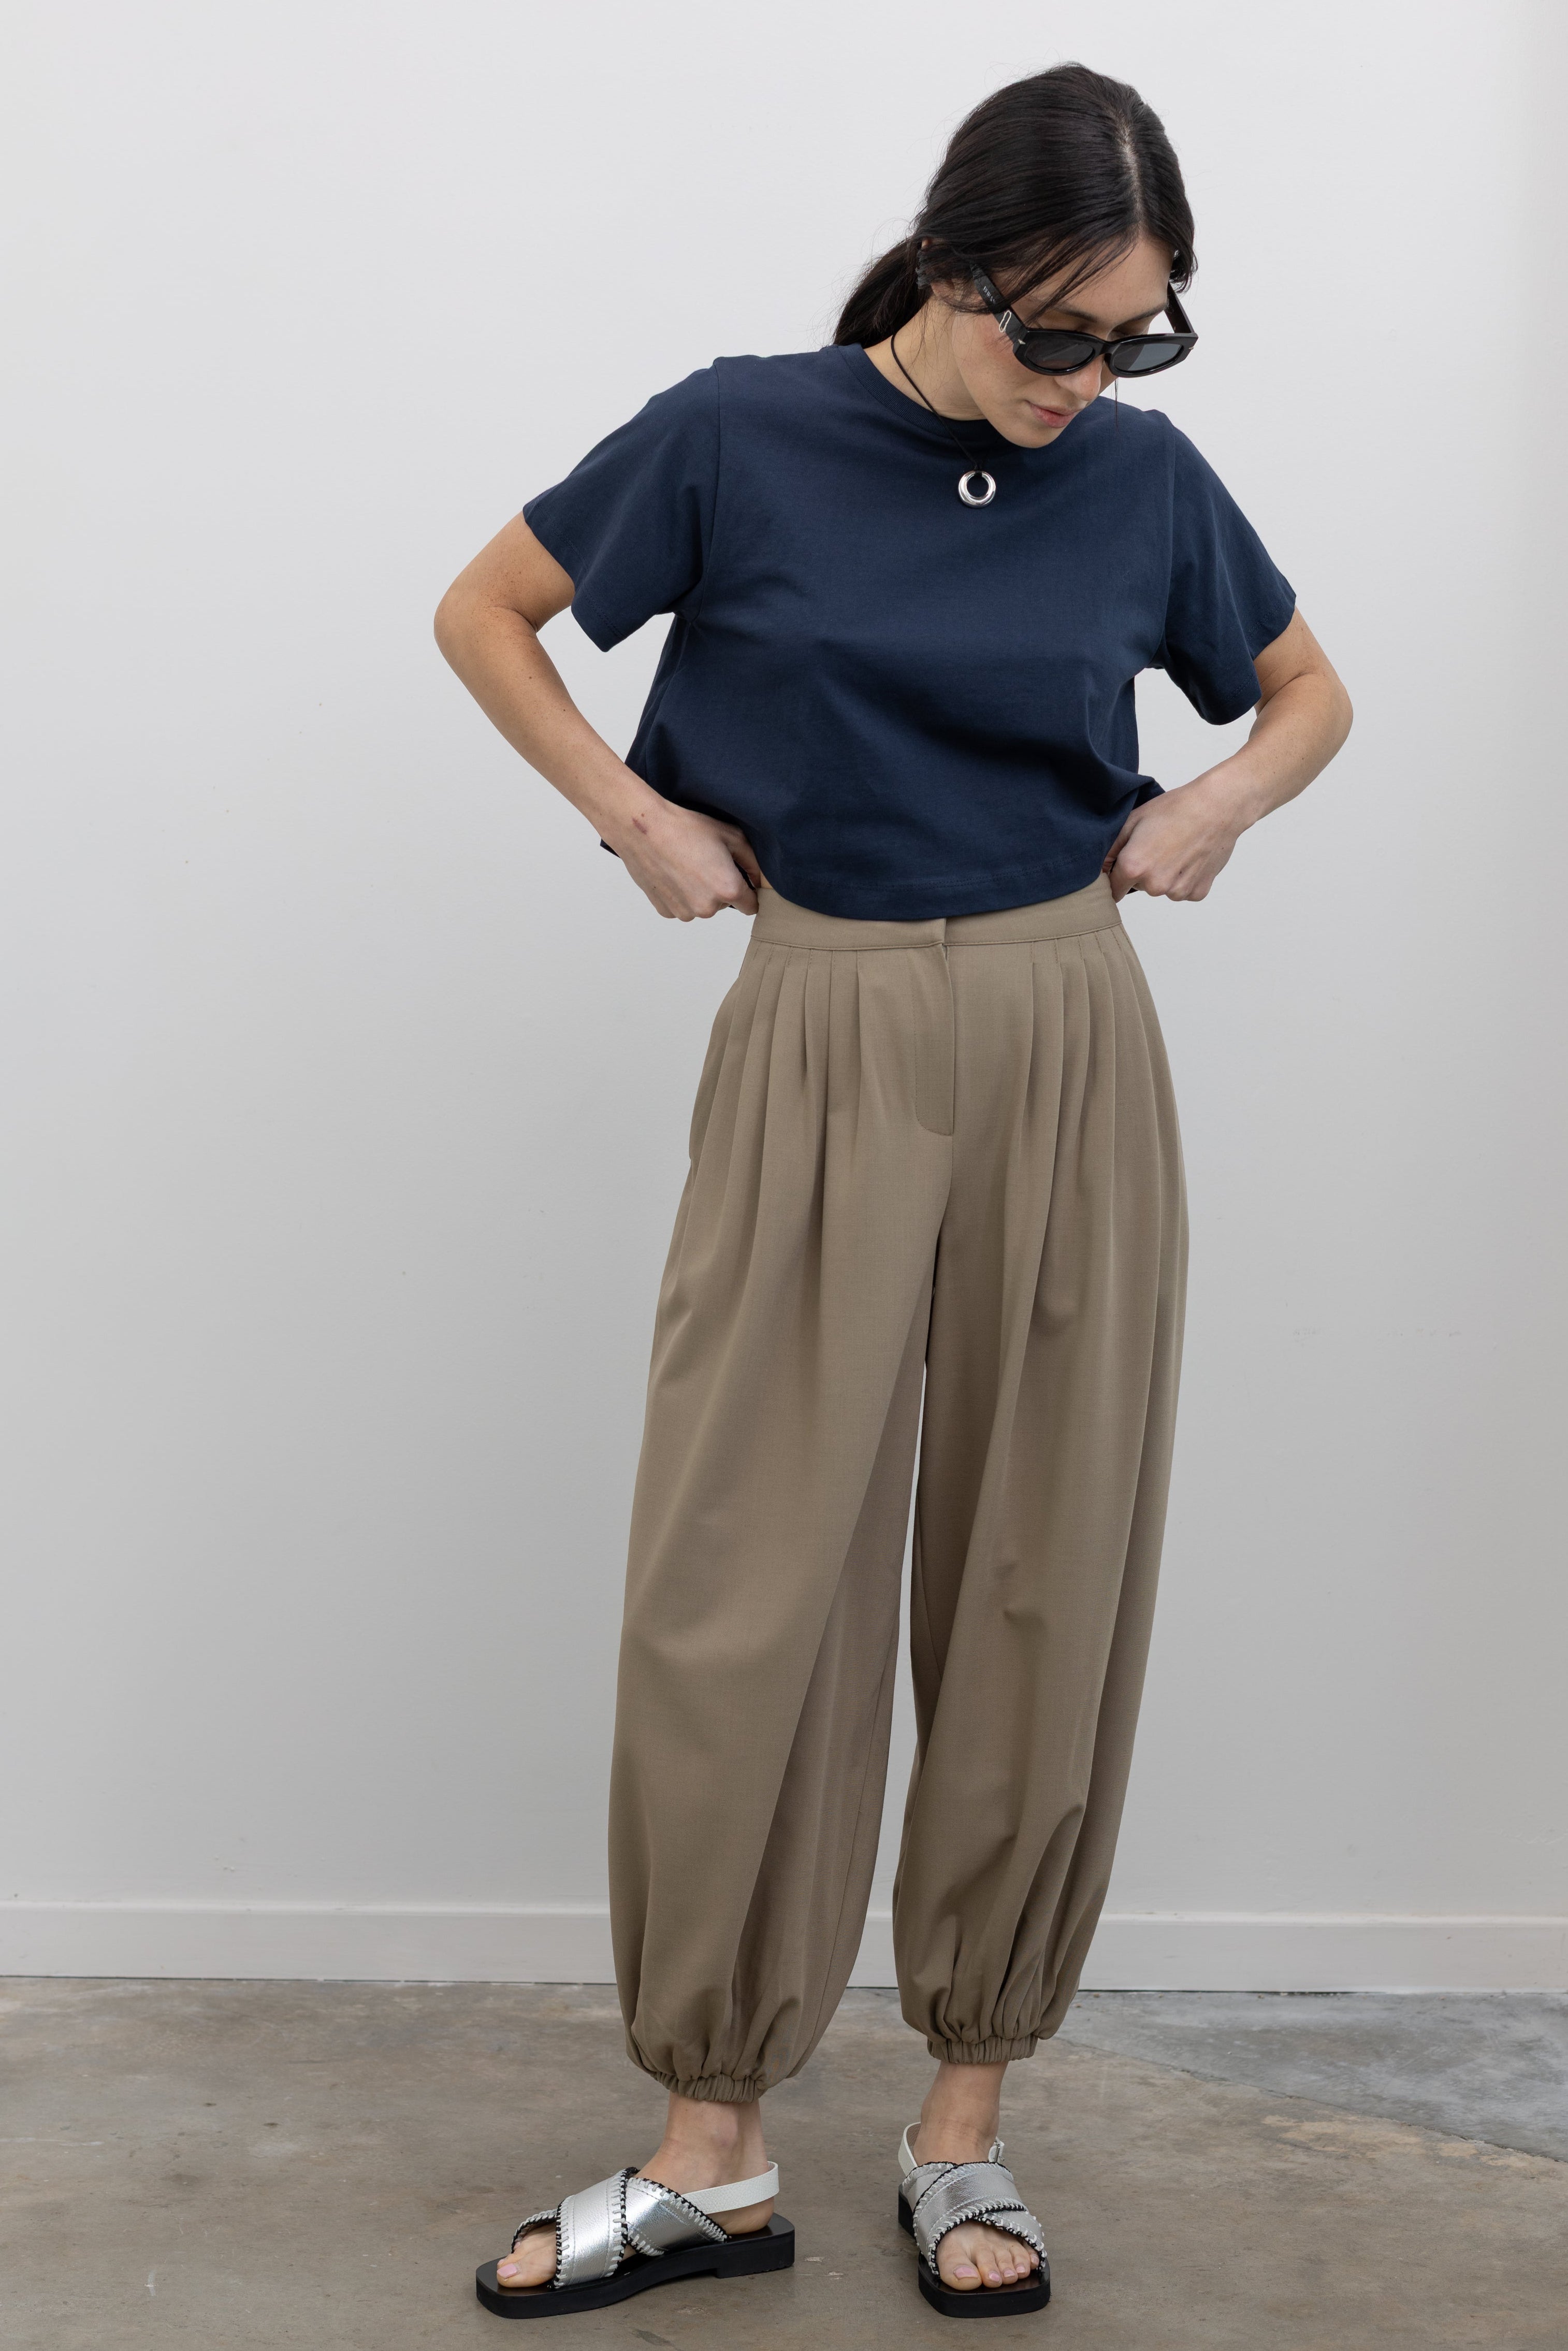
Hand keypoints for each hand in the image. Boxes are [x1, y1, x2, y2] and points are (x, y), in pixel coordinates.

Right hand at [606, 796, 763, 920]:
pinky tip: (673, 873)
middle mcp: (707, 908)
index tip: (738, 879)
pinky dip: (680, 895)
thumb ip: (752, 862)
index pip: (751, 906)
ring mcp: (684, 912)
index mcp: (727, 890)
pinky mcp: (665, 911)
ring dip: (699, 893)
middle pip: (724, 905)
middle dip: (719, 888)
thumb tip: (759, 880)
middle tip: (706, 862)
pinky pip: (681, 907)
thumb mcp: (730, 836)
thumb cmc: (685, 828)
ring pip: (701, 907)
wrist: (644, 828)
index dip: (748, 891)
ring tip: (687, 866)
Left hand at [1103, 773, 1249, 902]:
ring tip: (1176, 848)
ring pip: (1161, 889)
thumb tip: (1098, 869)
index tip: (1126, 860)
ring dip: (1164, 875)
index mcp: (1133, 868)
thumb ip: (1110, 849)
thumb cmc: (1176, 808)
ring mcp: (1177, 891)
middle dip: (1142, 871)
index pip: (1112, 887)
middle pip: (1138, 887)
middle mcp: (1155, 885)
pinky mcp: (1197, 892)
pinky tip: (1190, 856)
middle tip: (1157, 844)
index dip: (1116, 874)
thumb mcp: (1133, 820)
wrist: (1218, 807)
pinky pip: (1182, 890)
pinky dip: (1184, 877)